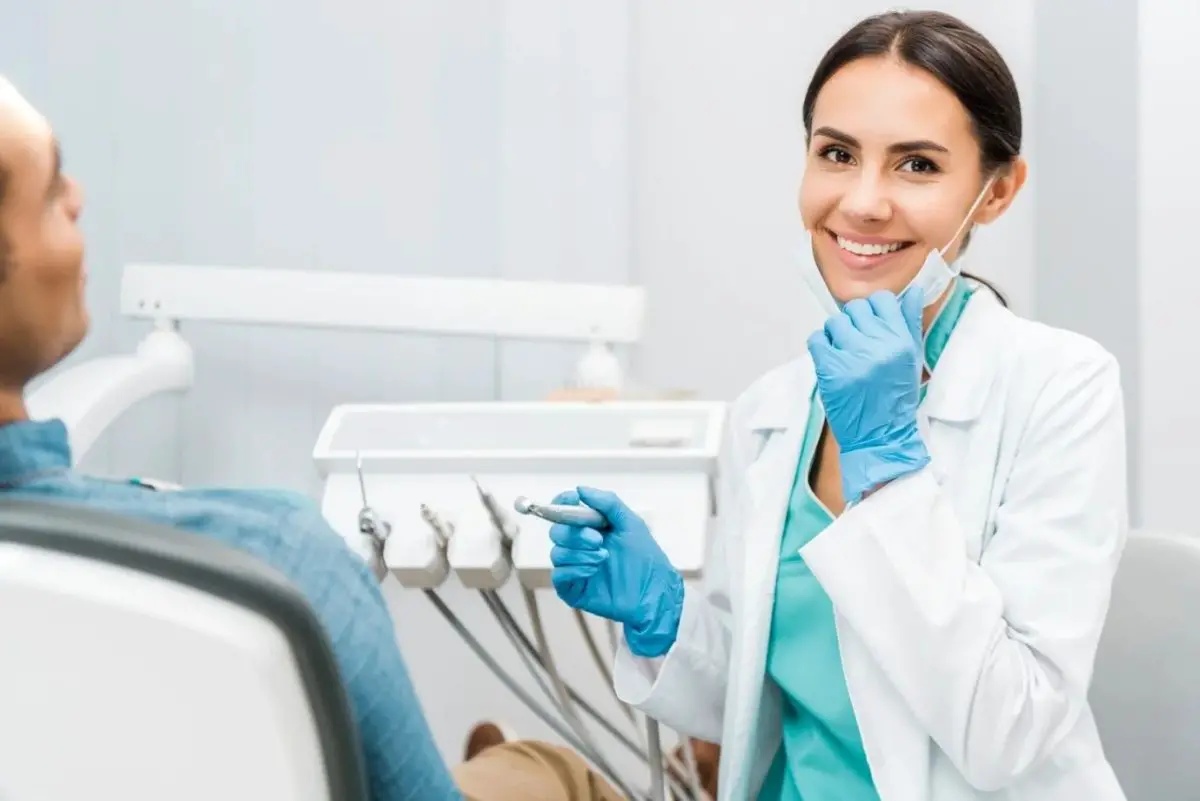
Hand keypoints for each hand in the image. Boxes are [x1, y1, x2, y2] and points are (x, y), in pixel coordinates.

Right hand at [548, 486, 683, 656]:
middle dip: (576, 533)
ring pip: (557, 553)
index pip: (564, 511)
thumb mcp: (630, 523)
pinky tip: (593, 570)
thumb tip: (580, 489)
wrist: (653, 592)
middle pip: (557, 532)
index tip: (572, 499)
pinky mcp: (573, 588)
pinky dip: (575, 569)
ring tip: (603, 558)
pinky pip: (559, 575)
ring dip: (579, 553)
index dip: (562, 504)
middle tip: (599, 540)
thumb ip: (608, 503)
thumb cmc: (645, 558)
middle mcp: (579, 546)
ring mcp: (575, 567)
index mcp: (589, 528)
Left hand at [805, 288, 931, 502]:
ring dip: (836, 335)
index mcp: (901, 341)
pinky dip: (821, 347)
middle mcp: (878, 346)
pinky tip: (832, 361)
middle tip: (857, 344)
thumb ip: (910, 323)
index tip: (871, 324)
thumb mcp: (912, 359)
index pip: (881, 300)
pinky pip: (816, 339)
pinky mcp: (829, 369)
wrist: (881, 436)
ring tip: (844, 354)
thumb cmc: (896, 398)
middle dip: (854, 323)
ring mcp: (852, 357)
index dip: (873, 310)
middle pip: (855, 309)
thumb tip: (914, 290)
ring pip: (834, 323)